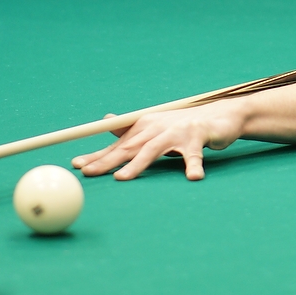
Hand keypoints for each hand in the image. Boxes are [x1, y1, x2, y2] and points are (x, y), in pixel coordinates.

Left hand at [71, 99, 245, 180]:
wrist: (218, 116)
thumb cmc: (183, 126)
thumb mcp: (155, 128)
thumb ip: (131, 130)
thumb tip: (105, 120)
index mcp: (144, 128)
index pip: (117, 144)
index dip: (98, 155)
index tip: (77, 165)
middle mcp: (156, 128)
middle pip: (128, 147)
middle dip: (107, 160)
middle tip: (88, 172)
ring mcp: (176, 132)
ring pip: (154, 150)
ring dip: (137, 164)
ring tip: (122, 178)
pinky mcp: (198, 137)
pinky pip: (194, 155)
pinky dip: (193, 165)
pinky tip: (193, 177)